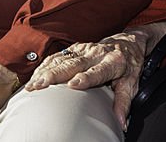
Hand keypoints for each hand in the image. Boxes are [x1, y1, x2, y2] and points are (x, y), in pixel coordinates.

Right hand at [24, 23, 165, 129]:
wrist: (128, 43)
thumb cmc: (129, 65)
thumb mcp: (132, 83)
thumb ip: (124, 102)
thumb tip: (121, 122)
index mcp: (113, 62)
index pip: (98, 71)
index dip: (86, 77)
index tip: (73, 85)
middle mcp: (97, 53)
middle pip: (74, 64)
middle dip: (56, 74)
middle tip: (40, 85)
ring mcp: (85, 49)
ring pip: (63, 59)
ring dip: (46, 71)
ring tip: (33, 84)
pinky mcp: (76, 48)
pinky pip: (58, 56)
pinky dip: (45, 66)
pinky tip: (35, 76)